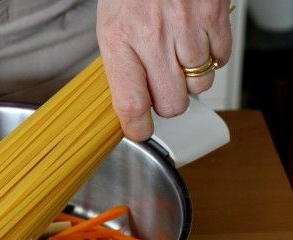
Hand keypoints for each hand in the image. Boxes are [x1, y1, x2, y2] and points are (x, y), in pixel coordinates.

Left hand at [96, 0, 232, 139]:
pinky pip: (221, 59)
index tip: (139, 131)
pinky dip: (211, 58)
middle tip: (161, 87)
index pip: (131, 103)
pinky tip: (195, 42)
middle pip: (172, 103)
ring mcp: (186, 27)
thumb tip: (130, 104)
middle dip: (167, 103)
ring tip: (178, 57)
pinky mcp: (214, 16)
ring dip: (190, 79)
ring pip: (199, 85)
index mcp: (120, 41)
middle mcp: (154, 37)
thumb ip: (120, 66)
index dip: (137, 128)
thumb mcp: (110, 27)